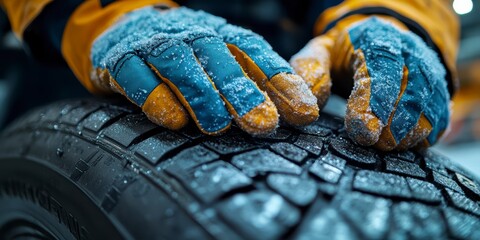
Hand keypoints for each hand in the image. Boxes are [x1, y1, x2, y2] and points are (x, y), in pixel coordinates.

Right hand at [90, 6, 317, 134]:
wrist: (127, 30)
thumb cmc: (189, 58)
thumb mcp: (226, 63)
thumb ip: (261, 84)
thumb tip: (305, 111)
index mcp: (223, 37)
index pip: (257, 54)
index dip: (282, 81)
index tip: (304, 112)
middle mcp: (192, 37)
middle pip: (220, 58)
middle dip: (243, 92)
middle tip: (263, 124)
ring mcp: (156, 46)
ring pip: (180, 64)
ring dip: (201, 95)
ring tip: (217, 126)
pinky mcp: (122, 61)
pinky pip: (136, 76)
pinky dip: (154, 97)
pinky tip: (173, 120)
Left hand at [290, 16, 449, 150]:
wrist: (381, 40)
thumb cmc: (344, 53)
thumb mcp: (320, 52)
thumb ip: (309, 72)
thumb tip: (307, 108)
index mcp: (376, 38)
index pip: (381, 67)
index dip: (374, 102)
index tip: (365, 131)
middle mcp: (408, 51)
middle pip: (411, 88)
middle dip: (394, 121)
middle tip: (376, 144)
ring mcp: (427, 69)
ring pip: (429, 102)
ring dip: (411, 130)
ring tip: (390, 146)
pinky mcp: (437, 89)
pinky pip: (440, 113)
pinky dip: (428, 132)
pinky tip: (408, 144)